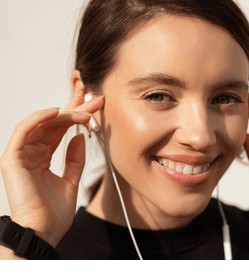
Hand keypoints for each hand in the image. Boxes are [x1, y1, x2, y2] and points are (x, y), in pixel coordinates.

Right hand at [0, 92, 103, 245]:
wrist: (43, 232)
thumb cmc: (53, 214)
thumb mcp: (71, 181)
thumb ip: (75, 159)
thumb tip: (79, 136)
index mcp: (41, 157)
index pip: (59, 129)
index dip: (76, 114)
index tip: (97, 105)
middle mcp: (30, 153)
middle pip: (52, 123)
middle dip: (75, 108)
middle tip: (96, 100)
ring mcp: (20, 155)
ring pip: (41, 124)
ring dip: (64, 113)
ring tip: (84, 111)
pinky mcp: (12, 159)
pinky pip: (23, 131)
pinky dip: (39, 118)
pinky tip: (57, 111)